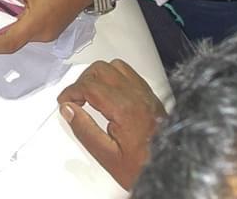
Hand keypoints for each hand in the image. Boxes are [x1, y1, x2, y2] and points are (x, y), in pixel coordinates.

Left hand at [0, 0, 91, 53]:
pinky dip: (19, 24)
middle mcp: (41, 35)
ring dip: (8, 27)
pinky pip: (31, 31)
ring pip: (22, 37)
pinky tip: (12, 9)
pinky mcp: (51, 29)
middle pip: (13, 42)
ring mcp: (48, 33)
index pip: (8, 44)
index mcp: (35, 25)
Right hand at [57, 60, 166, 190]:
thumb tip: (68, 108)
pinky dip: (114, 76)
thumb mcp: (108, 157)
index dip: (71, 91)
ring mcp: (146, 93)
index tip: (64, 101)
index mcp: (125, 108)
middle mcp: (137, 95)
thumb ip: (85, 130)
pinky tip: (109, 92)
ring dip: (98, 75)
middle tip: (75, 99)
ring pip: (115, 66)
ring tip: (91, 94)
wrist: (173, 171)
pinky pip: (130, 73)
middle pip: (101, 69)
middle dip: (83, 81)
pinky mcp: (152, 96)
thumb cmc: (142, 168)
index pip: (90, 86)